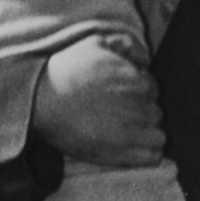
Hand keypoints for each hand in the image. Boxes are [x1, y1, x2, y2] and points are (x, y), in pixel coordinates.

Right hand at [31, 39, 165, 164]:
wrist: (41, 102)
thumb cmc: (65, 71)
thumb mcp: (94, 44)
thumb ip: (124, 44)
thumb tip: (143, 56)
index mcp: (137, 82)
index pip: (152, 88)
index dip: (138, 90)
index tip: (122, 95)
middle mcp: (139, 107)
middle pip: (155, 112)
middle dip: (142, 111)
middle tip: (119, 113)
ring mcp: (132, 133)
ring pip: (158, 135)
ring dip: (147, 133)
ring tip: (126, 132)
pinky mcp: (122, 154)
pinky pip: (152, 156)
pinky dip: (148, 153)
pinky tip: (132, 148)